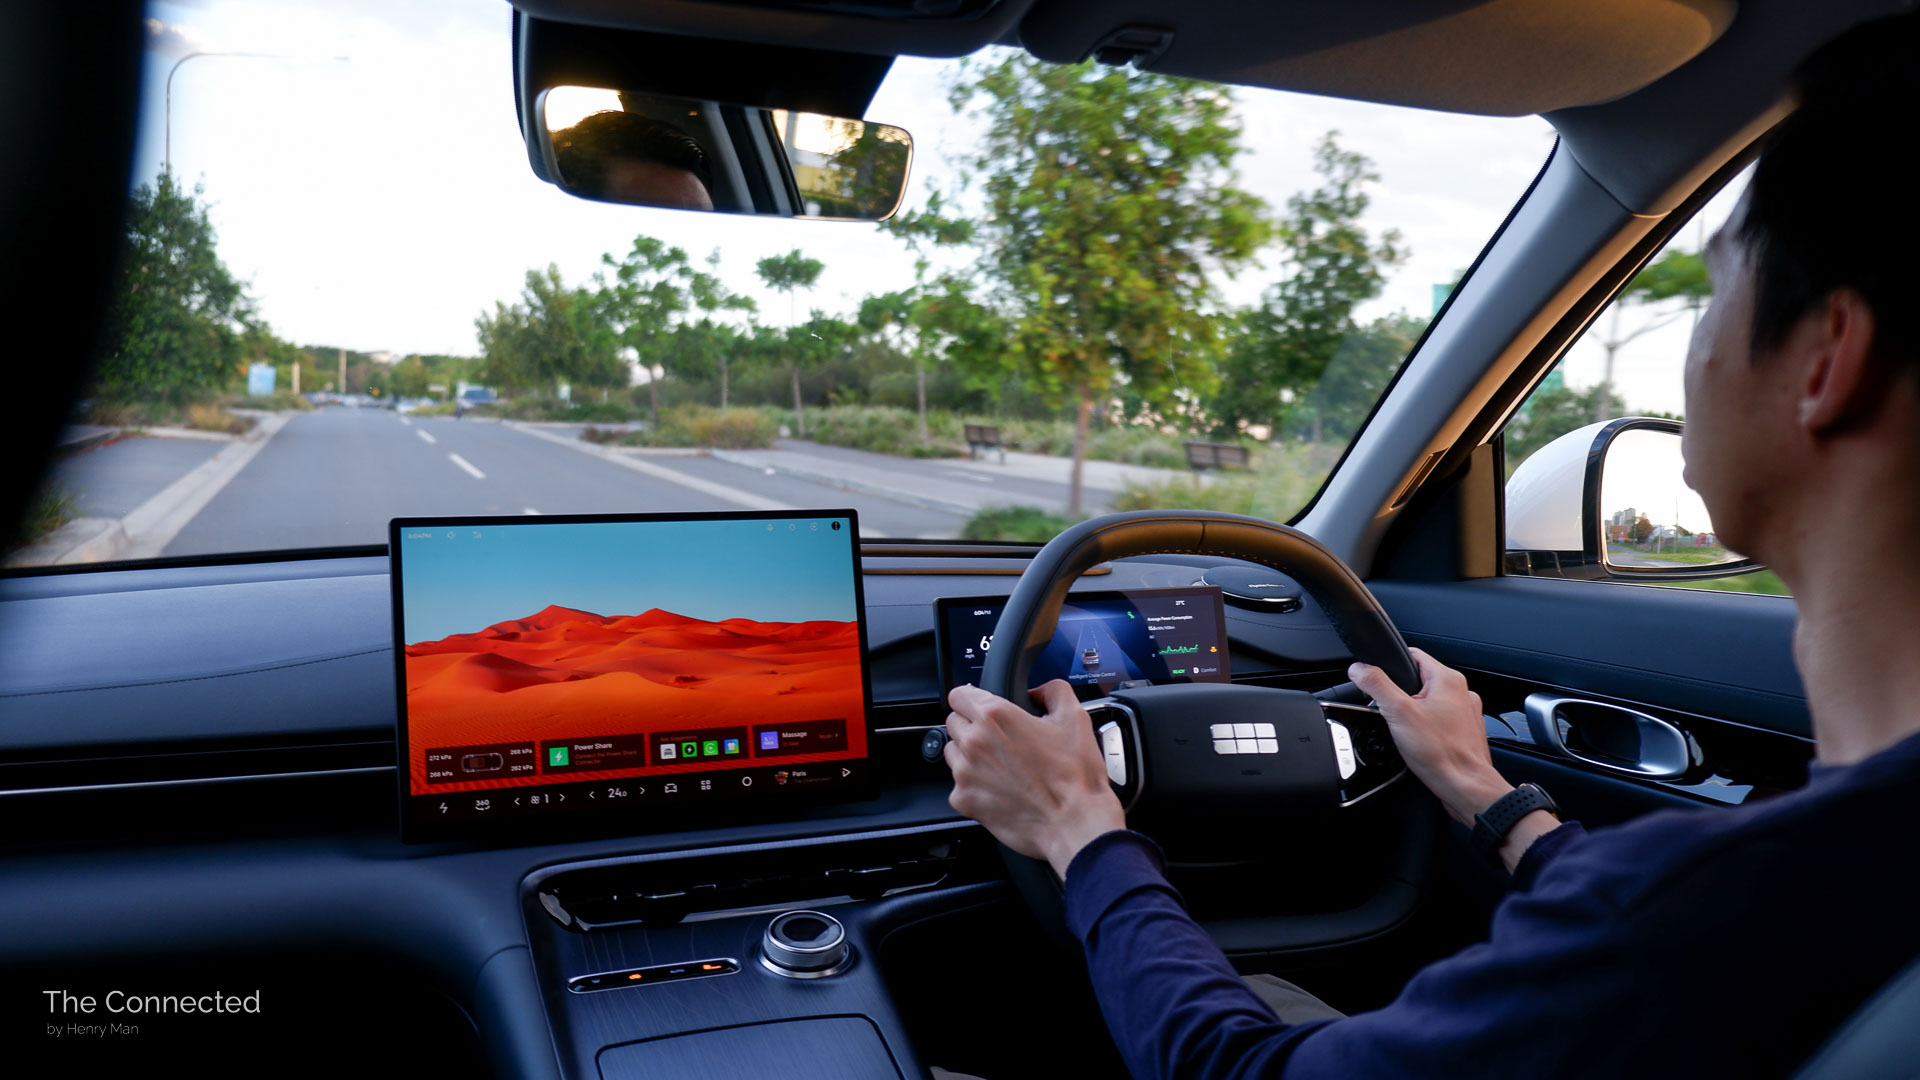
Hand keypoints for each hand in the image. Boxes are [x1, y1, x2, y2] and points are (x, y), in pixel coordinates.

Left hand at [944, 679, 1126, 879]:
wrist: (1074, 822)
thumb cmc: (1074, 777)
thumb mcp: (1075, 718)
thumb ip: (1053, 691)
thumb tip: (1040, 690)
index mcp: (996, 716)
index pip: (958, 695)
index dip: (971, 699)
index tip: (979, 707)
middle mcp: (974, 742)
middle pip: (954, 722)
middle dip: (972, 726)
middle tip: (998, 739)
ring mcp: (965, 773)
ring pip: (952, 753)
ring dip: (969, 755)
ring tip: (1000, 766)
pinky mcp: (964, 800)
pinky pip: (957, 785)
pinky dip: (973, 786)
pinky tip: (998, 788)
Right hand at [1348, 648, 1512, 825]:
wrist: (1465, 786)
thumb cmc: (1441, 753)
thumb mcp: (1398, 713)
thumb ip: (1376, 684)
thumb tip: (1359, 668)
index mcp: (1447, 679)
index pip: (1412, 656)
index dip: (1390, 666)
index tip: (1378, 681)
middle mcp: (1461, 692)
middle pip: (1419, 681)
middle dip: (1400, 695)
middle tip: (1393, 715)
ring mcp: (1466, 712)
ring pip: (1430, 702)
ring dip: (1414, 713)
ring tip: (1408, 733)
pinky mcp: (1465, 731)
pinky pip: (1440, 721)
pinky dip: (1428, 729)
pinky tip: (1421, 743)